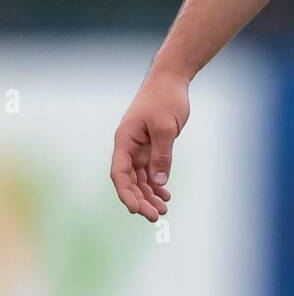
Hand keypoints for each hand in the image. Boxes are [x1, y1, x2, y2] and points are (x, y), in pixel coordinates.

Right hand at [110, 69, 189, 221]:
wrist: (171, 78)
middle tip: (155, 216)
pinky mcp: (150, 145)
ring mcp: (139, 146)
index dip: (126, 193)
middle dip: (140, 199)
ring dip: (149, 194)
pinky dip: (157, 182)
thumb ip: (161, 155)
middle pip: (130, 179)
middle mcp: (129, 145)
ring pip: (140, 177)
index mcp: (125, 139)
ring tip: (162, 210)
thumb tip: (159, 183)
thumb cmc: (166, 98)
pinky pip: (150, 169)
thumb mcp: (165, 127)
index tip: (136, 209)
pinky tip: (165, 195)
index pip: (120, 172)